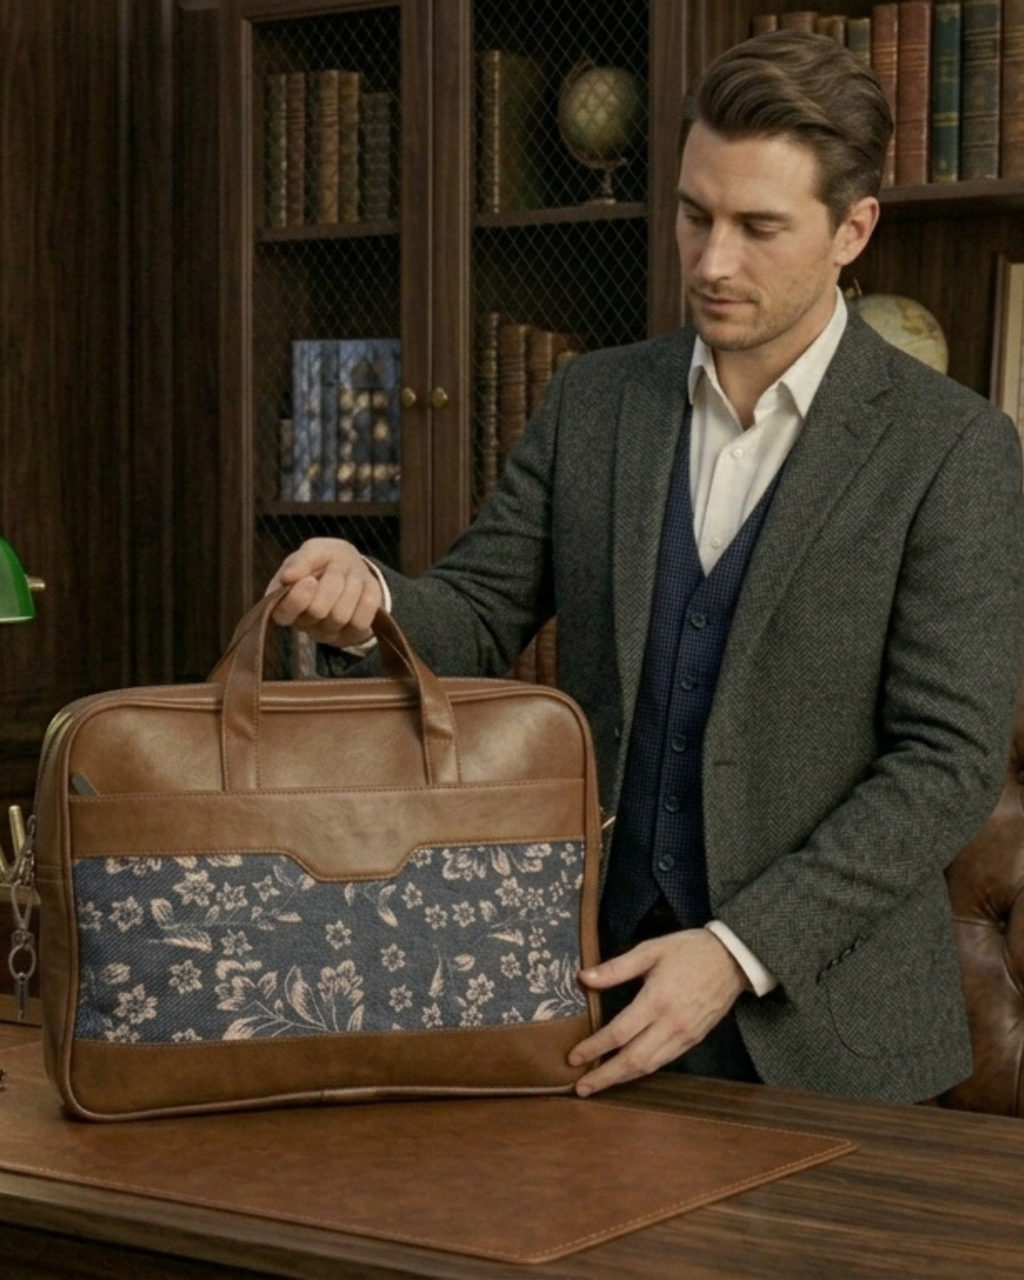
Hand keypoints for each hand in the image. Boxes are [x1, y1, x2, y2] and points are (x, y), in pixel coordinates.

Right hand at [264, 537, 383, 647]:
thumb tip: (287, 577)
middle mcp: (304, 623)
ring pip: (341, 615)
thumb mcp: (314, 550)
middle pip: (317, 610)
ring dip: (350, 586)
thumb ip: (301, 560)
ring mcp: (330, 632)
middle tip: (334, 569)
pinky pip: (363, 617)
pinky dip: (366, 594)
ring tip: (348, 576)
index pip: (284, 613)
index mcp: (283, 604)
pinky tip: (361, 587)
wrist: (354, 567)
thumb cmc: (326, 560)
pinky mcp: (354, 634)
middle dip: (331, 581)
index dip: (299, 596)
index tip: (310, 579)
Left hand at [568, 928, 748, 1096]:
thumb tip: (584, 978)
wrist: (733, 958)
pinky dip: (643, 1070)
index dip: (594, 1047)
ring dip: (622, 1078)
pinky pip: (664, 1061)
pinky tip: (628, 1071)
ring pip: (649, 1066)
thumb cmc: (689, 950)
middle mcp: (671, 1024)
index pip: (619, 1033)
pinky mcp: (695, 1040)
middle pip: (633, 1060)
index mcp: (657, 1000)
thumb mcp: (650, 949)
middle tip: (580, 1087)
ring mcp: (685, 1035)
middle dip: (605, 1076)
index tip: (573, 1058)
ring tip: (598, 1084)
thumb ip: (616, 967)